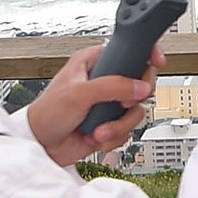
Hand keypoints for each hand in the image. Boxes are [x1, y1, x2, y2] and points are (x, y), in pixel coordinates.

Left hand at [24, 46, 158, 168]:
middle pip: (140, 83)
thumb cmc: (46, 114)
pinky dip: (113, 136)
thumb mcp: (78, 93)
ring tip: (99, 130)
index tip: (155, 61)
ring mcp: (108, 104)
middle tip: (122, 103)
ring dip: (118, 125)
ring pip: (136, 110)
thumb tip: (139, 87)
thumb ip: (112, 87)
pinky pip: (128, 129)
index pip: (127, 51)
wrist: (41, 146)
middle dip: (132, 100)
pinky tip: (95, 136)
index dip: (144, 54)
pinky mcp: (110, 123)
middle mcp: (104, 82)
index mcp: (93, 63)